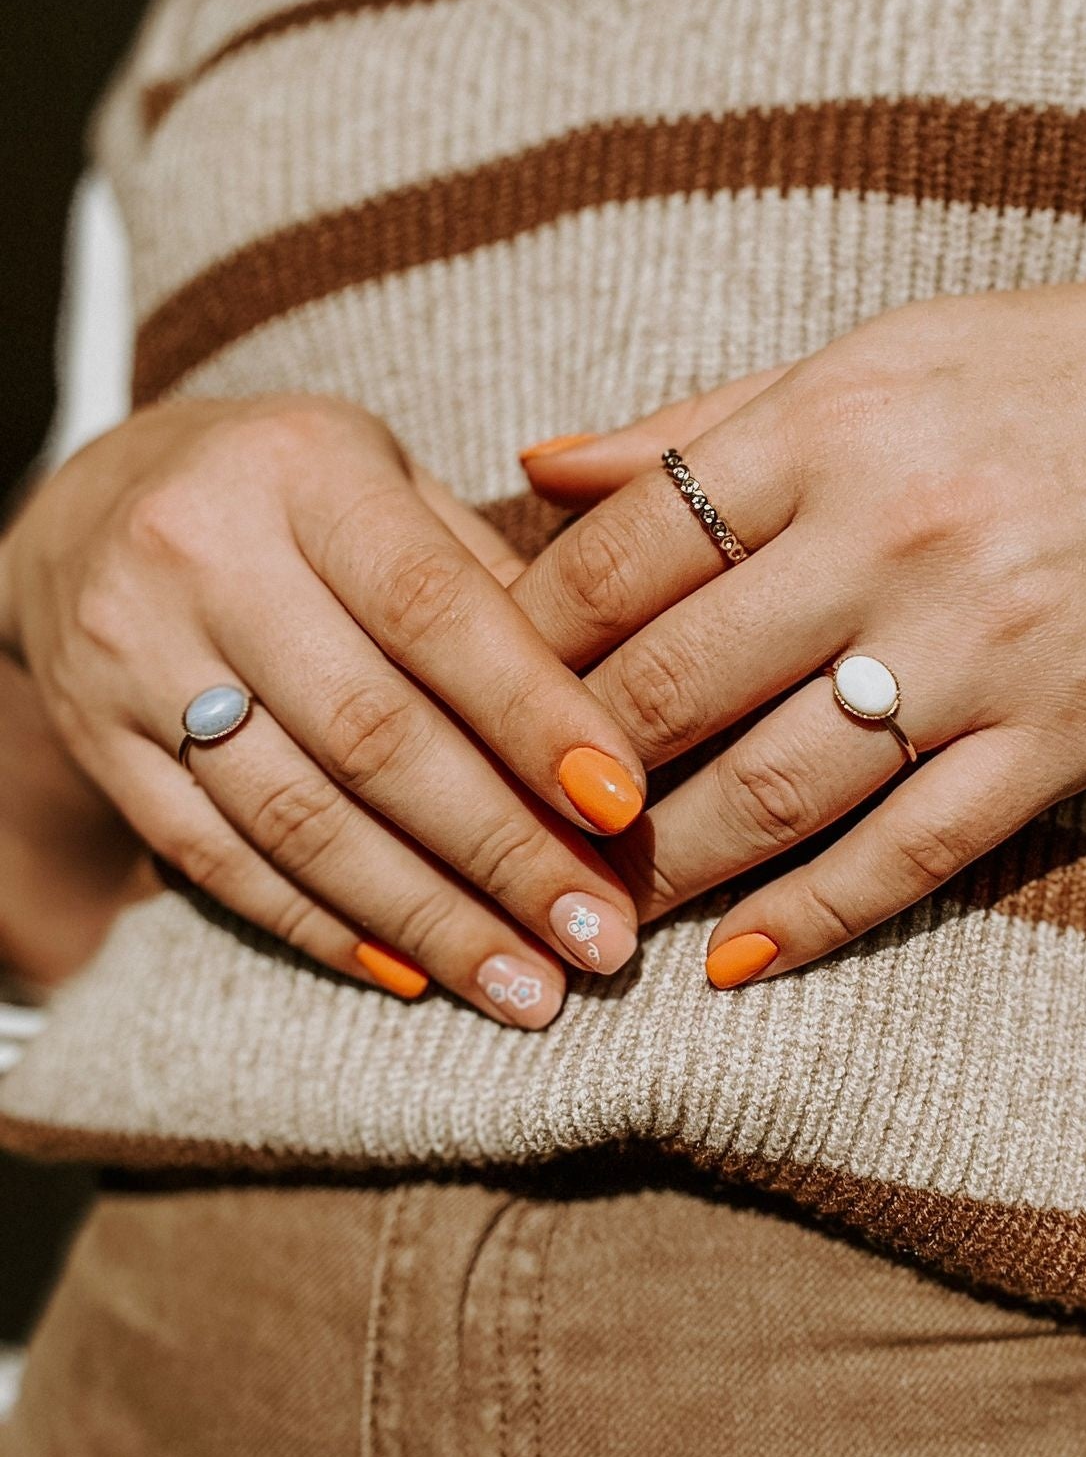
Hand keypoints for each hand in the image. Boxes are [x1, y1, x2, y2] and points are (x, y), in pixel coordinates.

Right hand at [0, 395, 649, 1026]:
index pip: (432, 608)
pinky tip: (414, 974)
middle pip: (372, 734)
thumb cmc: (296, 494)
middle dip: (503, 851)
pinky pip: (218, 860)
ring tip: (529, 987)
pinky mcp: (97, 746)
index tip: (622, 807)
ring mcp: (134, 658)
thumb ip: (491, 578)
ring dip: (428, 917)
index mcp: (304, 469)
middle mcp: (204, 555)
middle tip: (600, 938)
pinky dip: (324, 927)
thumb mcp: (391, 479)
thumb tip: (619, 712)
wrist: (90, 502)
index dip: (532, 715)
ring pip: (298, 819)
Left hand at [516, 282, 1085, 983]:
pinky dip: (809, 919)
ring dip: (659, 868)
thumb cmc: (1051, 377)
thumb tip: (533, 466)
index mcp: (830, 425)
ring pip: (772, 790)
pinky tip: (730, 962)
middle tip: (493, 834)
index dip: (521, 643)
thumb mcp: (874, 359)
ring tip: (585, 911)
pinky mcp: (1058, 741)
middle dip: (563, 776)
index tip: (468, 702)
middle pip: (672, 686)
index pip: (622, 555)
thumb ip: (700, 425)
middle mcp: (895, 535)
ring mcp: (982, 650)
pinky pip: (907, 854)